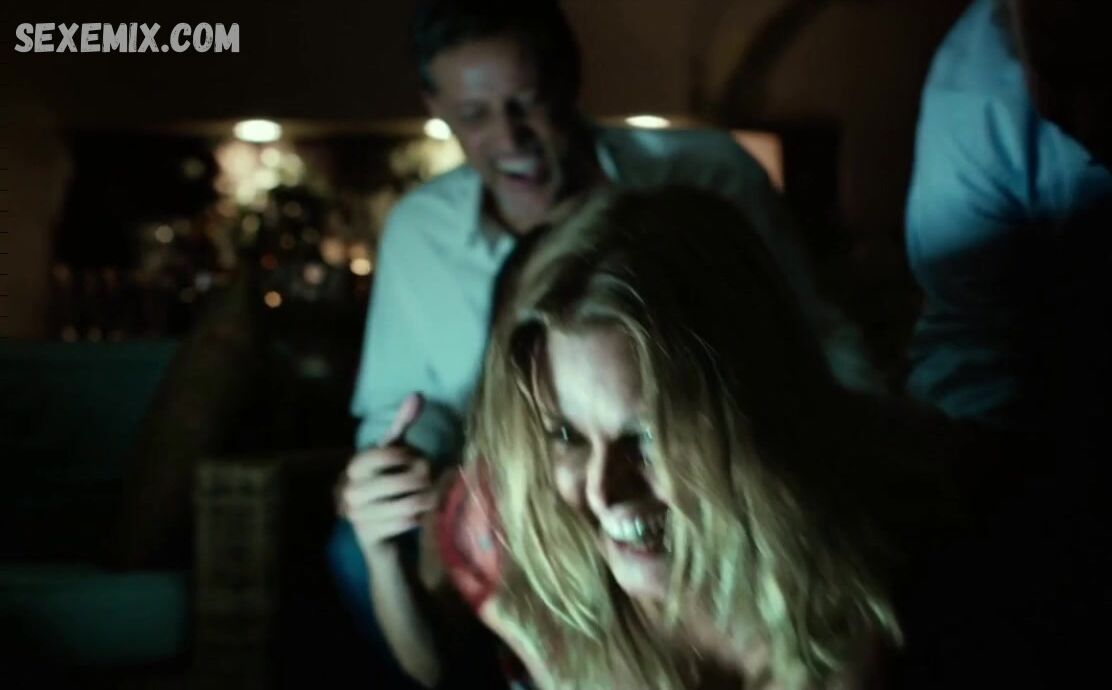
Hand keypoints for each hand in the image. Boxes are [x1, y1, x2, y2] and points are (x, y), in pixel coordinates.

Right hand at [338, 393, 435, 562]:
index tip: (413, 461)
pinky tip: (417, 517)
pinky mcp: (367, 536)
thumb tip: (417, 395)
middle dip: (425, 482)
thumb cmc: (386, 481)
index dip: (409, 457)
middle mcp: (349, 489)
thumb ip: (402, 424)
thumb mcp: (394, 452)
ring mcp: (356, 514)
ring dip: (426, 502)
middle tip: (428, 483)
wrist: (374, 528)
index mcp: (355, 465)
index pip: (388, 453)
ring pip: (409, 505)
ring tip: (428, 499)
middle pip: (406, 482)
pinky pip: (406, 524)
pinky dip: (418, 520)